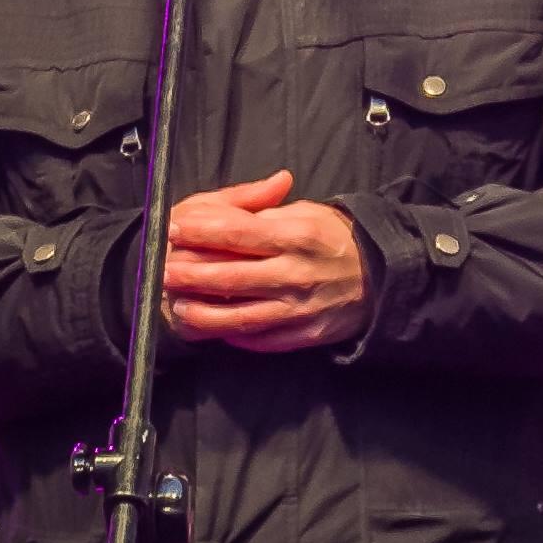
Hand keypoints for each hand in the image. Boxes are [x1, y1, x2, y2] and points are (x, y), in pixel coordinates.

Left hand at [158, 168, 372, 352]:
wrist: (381, 278)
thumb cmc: (335, 239)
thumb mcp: (306, 211)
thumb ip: (262, 207)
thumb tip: (220, 204)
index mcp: (295, 235)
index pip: (236, 232)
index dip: (200, 230)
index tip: (173, 227)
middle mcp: (295, 273)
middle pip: (231, 276)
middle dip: (191, 274)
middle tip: (161, 271)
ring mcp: (299, 308)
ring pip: (240, 315)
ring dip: (203, 313)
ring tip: (179, 306)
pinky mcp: (303, 334)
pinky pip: (260, 338)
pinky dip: (233, 334)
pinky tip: (212, 328)